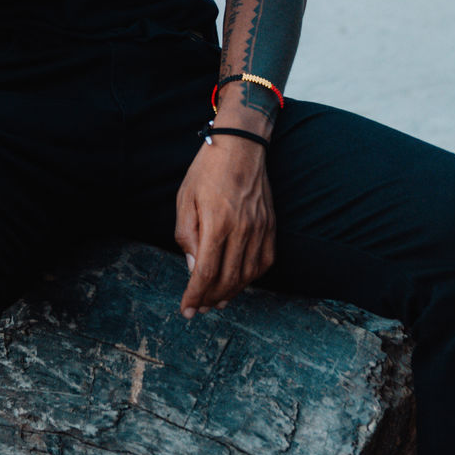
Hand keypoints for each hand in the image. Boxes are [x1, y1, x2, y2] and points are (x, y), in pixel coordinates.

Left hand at [174, 137, 274, 318]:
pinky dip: (252, 277)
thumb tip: (193, 268)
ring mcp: (260, 229)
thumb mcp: (185, 198)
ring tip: (217, 300)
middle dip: (210, 299)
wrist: (241, 145)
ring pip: (248, 274)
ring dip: (231, 292)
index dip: (195, 296)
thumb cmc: (207, 169)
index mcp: (216, 224)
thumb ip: (186, 234)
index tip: (187, 310)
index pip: (205, 273)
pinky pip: (264, 261)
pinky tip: (239, 281)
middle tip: (199, 308)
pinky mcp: (270, 225)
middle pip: (227, 279)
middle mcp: (241, 230)